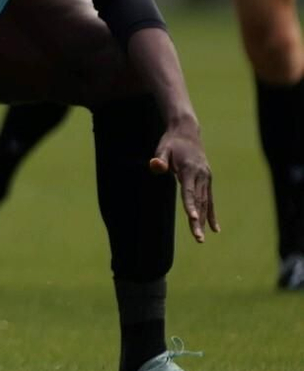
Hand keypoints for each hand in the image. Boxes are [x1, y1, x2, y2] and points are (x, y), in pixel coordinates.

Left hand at [149, 124, 217, 242]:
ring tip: (201, 238)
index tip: (191, 218)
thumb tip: (156, 166)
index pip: (189, 191)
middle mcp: (201, 175)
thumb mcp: (162, 147)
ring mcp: (206, 178)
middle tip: (198, 238)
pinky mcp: (207, 180)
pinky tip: (215, 229)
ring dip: (203, 221)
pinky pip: (210, 200)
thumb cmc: (171, 142)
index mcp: (190, 169)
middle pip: (199, 201)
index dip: (190, 205)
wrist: (187, 132)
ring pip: (205, 203)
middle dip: (197, 220)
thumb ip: (160, 158)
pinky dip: (211, 214)